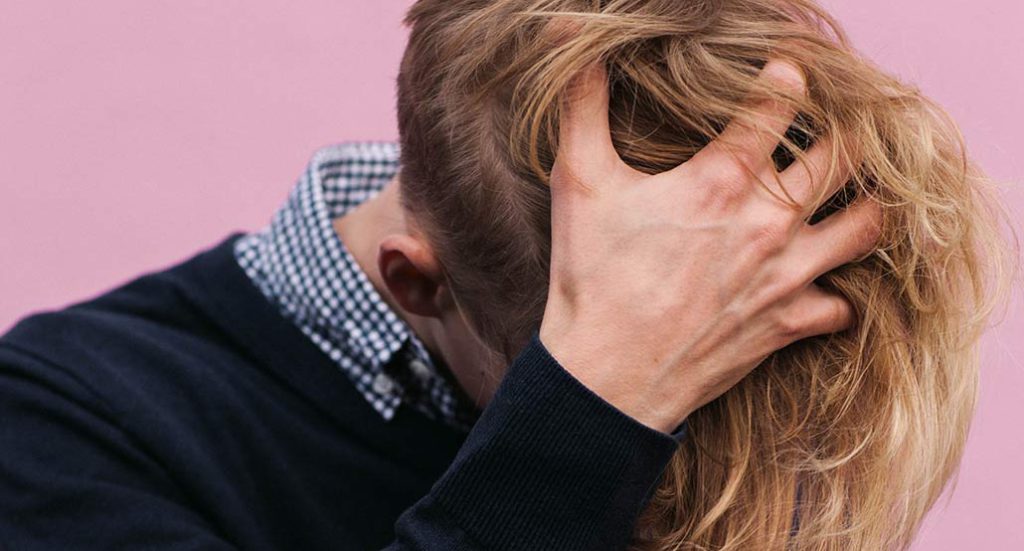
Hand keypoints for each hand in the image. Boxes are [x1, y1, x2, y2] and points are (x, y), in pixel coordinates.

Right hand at [538, 60, 880, 432]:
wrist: (607, 375)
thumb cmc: (592, 278)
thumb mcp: (578, 182)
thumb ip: (581, 103)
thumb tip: (569, 38)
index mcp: (723, 179)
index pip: (781, 102)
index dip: (787, 77)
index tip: (785, 73)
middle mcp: (770, 221)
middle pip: (844, 155)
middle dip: (844, 133)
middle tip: (827, 129)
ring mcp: (787, 275)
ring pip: (867, 225)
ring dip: (863, 205)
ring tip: (847, 195)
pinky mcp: (790, 323)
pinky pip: (843, 305)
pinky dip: (837, 292)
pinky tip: (816, 283)